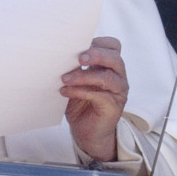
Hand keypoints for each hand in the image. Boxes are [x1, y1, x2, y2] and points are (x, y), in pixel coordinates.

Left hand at [61, 36, 128, 162]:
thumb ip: (73, 67)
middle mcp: (118, 77)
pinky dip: (80, 91)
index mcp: (109, 66)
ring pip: (107, 77)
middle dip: (96, 55)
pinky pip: (100, 95)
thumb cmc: (80, 104)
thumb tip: (58, 53)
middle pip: (115, 58)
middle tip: (78, 57)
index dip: (99, 42)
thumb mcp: (75, 81)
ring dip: (84, 76)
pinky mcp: (114, 107)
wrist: (86, 132)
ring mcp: (118, 92)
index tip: (80, 44)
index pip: (113, 46)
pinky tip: (66, 92)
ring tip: (65, 78)